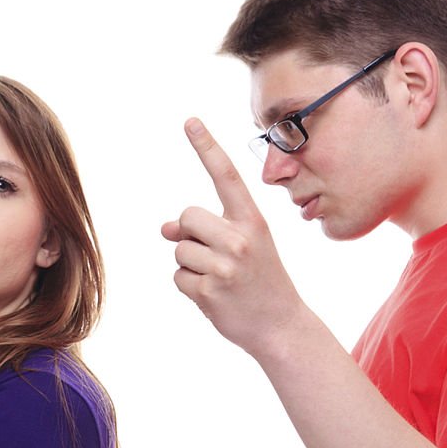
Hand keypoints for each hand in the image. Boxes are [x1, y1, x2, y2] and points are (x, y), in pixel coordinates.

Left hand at [161, 118, 304, 358]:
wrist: (281, 326)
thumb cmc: (259, 281)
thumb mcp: (243, 248)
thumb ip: (208, 231)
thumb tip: (164, 229)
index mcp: (253, 221)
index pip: (227, 176)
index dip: (207, 147)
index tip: (189, 120)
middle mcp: (240, 239)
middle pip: (187, 216)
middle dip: (188, 234)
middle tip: (214, 256)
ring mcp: (224, 266)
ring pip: (179, 250)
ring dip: (190, 265)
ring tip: (219, 281)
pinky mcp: (209, 291)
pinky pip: (178, 277)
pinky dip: (190, 288)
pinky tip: (214, 296)